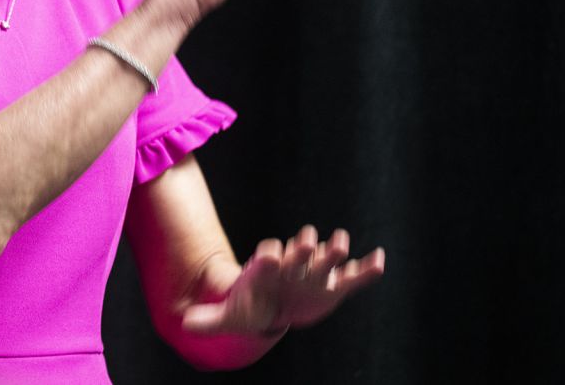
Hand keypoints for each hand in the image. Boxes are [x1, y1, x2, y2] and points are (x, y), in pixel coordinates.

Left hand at [182, 225, 384, 336]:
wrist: (273, 303)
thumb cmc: (252, 305)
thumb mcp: (232, 315)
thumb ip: (211, 319)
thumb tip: (185, 324)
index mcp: (267, 270)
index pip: (267, 256)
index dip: (268, 256)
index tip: (269, 255)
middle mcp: (293, 265)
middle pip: (299, 249)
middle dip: (303, 246)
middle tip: (307, 241)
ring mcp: (316, 273)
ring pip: (328, 257)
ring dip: (334, 250)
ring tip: (341, 245)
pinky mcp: (335, 286)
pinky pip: (355, 276)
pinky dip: (367, 269)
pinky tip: (379, 260)